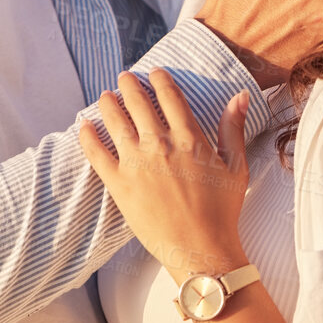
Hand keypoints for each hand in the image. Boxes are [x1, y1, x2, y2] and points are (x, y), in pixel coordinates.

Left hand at [80, 70, 250, 284]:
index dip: (160, 80)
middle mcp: (160, 144)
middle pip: (139, 103)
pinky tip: (83, 125)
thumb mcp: (236, 167)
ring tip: (105, 95)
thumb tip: (239, 95)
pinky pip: (96, 153)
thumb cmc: (222, 211)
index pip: (170, 97)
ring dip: (108, 103)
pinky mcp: (119, 183)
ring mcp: (136, 163)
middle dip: (129, 85)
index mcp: (189, 138)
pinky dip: (87, 136)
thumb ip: (233, 128)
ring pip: (116, 121)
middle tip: (124, 77)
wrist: (202, 249)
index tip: (154, 73)